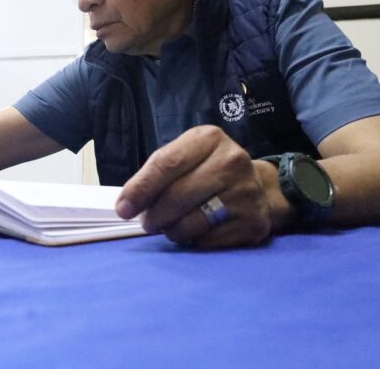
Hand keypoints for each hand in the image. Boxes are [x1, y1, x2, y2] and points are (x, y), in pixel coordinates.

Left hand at [116, 125, 274, 247]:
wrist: (257, 186)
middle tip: (147, 223)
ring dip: (171, 231)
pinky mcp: (253, 221)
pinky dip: (193, 241)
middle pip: (177, 196)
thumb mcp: (184, 157)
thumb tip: (125, 206)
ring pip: (191, 223)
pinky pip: (207, 241)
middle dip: (153, 215)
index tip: (123, 209)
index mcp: (209, 138)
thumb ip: (155, 174)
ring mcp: (246, 192)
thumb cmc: (207, 170)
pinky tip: (195, 231)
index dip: (141, 189)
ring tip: (170, 226)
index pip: (166, 164)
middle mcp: (232, 161)